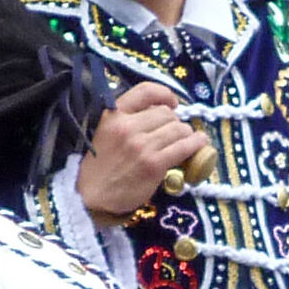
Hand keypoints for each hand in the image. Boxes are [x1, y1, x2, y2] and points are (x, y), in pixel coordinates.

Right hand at [77, 81, 215, 223]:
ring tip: (187, 141)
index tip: (173, 103)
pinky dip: (196, 144)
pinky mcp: (153, 165)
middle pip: (166, 113)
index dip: (165, 94)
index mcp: (113, 116)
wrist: (89, 197)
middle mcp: (127, 127)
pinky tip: (200, 143)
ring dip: (186, 134)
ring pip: (178, 129)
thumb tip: (162, 115)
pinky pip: (183, 147)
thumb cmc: (99, 168)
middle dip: (175, 122)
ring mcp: (141, 146)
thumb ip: (127, 120)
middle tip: (174, 134)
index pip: (146, 91)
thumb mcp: (105, 133)